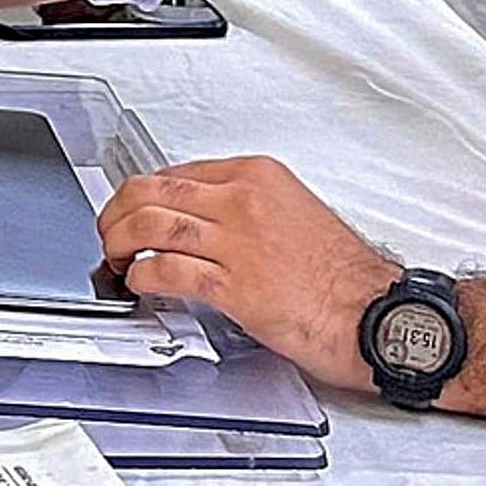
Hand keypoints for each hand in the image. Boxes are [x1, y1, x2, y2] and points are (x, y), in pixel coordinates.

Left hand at [97, 157, 402, 396]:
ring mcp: (238, 242)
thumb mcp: (294, 212)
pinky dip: (142, 276)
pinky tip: (139, 283)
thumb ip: (246, 208)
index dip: (142, 193)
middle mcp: (244, 201)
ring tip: (116, 257)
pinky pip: (168, 271)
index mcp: (258, 177)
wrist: (375, 312)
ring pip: (151, 225)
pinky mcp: (235, 285)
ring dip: (120, 242)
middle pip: (152, 191)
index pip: (177, 173)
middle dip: (117, 212)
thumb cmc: (344, 274)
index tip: (132, 209)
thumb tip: (202, 219)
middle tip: (109, 232)